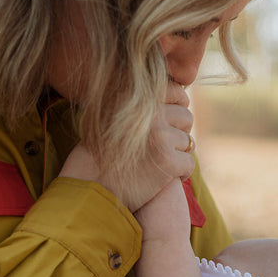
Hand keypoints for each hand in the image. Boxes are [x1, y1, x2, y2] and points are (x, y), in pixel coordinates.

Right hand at [59, 82, 194, 211]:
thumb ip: (135, 102)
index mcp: (136, 96)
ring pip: (188, 142)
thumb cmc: (96, 153)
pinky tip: (166, 179)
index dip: (179, 105)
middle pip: (186, 118)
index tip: (173, 119)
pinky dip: (181, 173)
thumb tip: (173, 93)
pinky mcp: (167, 160)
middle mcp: (149, 111)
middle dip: (178, 133)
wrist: (88, 186)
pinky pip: (189, 163)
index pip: (175, 90)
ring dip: (177, 155)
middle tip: (163, 147)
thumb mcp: (107, 114)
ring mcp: (160, 136)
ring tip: (159, 164)